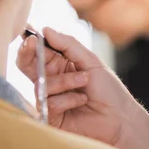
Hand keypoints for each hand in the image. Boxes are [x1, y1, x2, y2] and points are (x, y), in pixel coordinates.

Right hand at [17, 27, 139, 145]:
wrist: (120, 118)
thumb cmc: (108, 89)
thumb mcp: (90, 60)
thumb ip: (68, 45)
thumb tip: (45, 30)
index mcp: (60, 64)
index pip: (39, 51)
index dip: (31, 41)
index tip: (31, 34)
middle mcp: (52, 80)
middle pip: (28, 65)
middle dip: (28, 54)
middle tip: (33, 45)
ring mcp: (50, 98)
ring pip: (41, 84)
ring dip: (64, 81)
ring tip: (84, 80)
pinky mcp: (51, 117)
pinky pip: (48, 103)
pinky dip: (67, 99)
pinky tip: (81, 101)